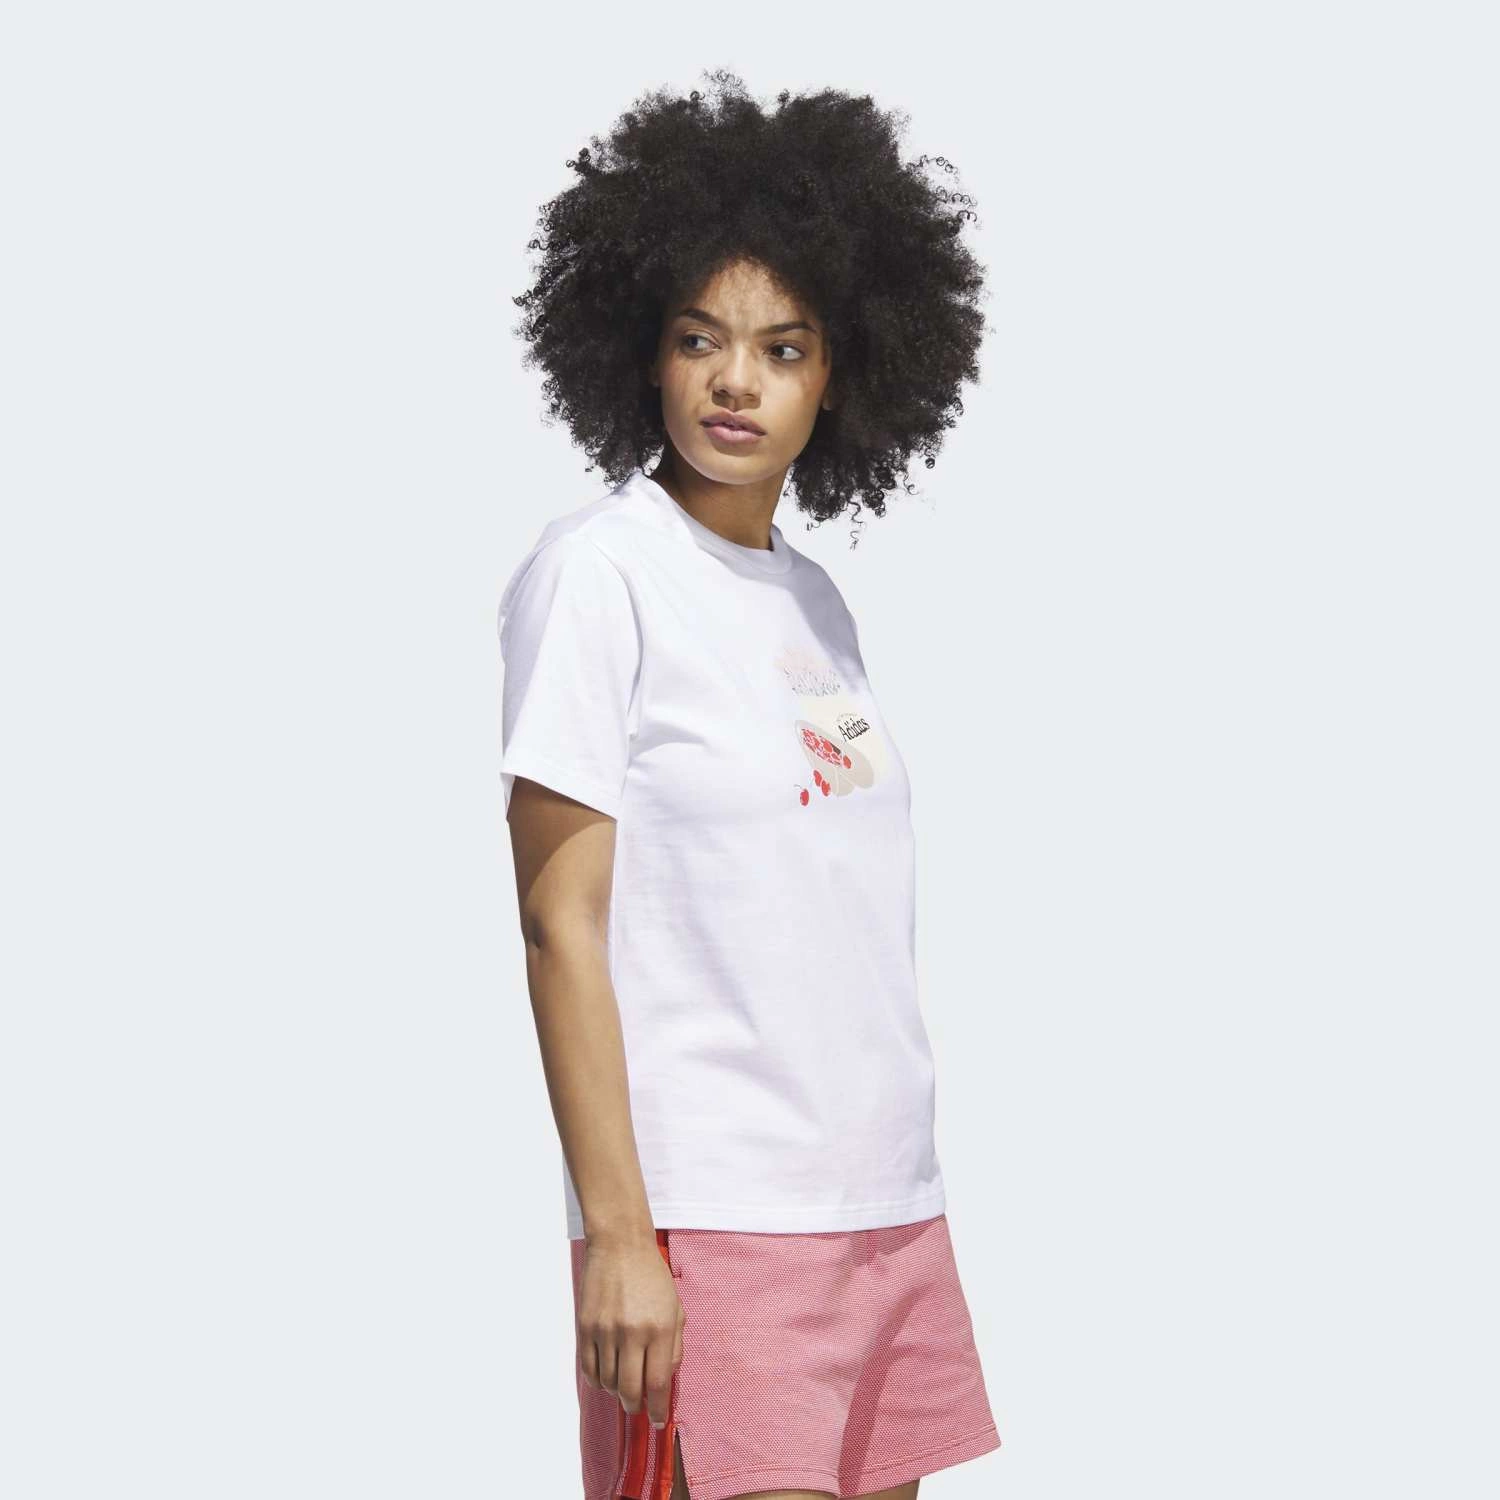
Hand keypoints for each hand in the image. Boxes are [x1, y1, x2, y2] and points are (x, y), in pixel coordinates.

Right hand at [577, 1234, 683, 1428]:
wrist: (619, 1245)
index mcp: (660, 1328)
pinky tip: (607, 1374)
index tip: (657, 1420)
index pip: (657, 1383)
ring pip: (608, 1383)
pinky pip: (589, 1370)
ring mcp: (605, 1330)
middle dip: (636, 1406)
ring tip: (624, 1381)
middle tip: (639, 1406)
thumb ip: (674, 1347)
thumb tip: (665, 1381)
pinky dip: (598, 1380)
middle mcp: (632, 1332)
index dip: (657, 1409)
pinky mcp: (585, 1327)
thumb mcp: (675, 1308)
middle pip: (630, 1390)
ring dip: (617, 1391)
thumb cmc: (651, 1275)